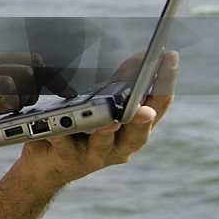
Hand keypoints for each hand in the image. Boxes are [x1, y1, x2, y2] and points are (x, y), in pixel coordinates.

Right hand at [0, 50, 66, 142]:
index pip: (18, 59)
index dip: (44, 74)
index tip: (61, 89)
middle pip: (32, 60)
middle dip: (52, 82)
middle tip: (64, 100)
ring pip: (27, 73)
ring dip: (28, 97)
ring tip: (7, 114)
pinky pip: (12, 88)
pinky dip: (10, 105)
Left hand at [15, 50, 177, 189]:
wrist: (48, 162)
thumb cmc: (83, 127)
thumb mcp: (103, 102)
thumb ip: (121, 85)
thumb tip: (142, 56)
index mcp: (133, 128)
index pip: (156, 104)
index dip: (165, 82)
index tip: (170, 57)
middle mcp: (121, 145)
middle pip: (139, 133)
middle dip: (144, 118)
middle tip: (147, 109)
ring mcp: (96, 155)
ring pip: (107, 144)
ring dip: (109, 132)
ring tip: (110, 122)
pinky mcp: (69, 159)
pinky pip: (66, 147)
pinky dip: (65, 137)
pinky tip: (61, 129)